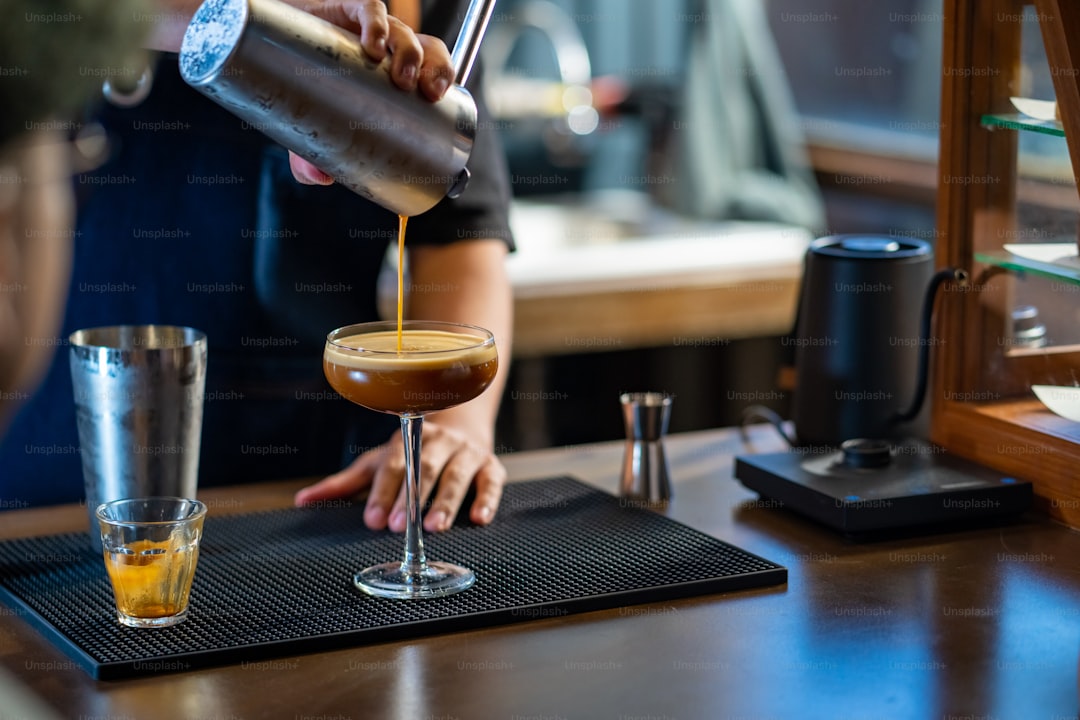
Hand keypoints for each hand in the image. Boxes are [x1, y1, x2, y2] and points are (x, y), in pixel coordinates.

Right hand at [288, 0, 453, 184]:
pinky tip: (372, 43)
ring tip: (399, 77)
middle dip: (434, 68)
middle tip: (424, 92)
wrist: (269, 43)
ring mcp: (367, 27)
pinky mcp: (343, 9)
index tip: (436, 98)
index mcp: (394, 71)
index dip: (442, 76)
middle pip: (427, 49)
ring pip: (402, 30)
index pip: (432, 67)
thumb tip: (318, 179)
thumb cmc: (307, 85)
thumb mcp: (314, 125)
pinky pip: (368, 8)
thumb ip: (315, 156)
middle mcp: (387, 47)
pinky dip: (375, 22)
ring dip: (409, 52)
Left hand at [293, 420, 504, 532]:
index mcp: (406, 438)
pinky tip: (479, 518)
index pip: (392, 464)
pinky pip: (492, 480)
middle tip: (397, 527)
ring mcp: (467, 451)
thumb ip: (345, 484)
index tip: (372, 519)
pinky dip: (487, 498)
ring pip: (457, 475)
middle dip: (410, 499)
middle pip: (423, 468)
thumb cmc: (412, 452)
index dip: (382, 492)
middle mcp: (438, 441)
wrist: (462, 424)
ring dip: (445, 501)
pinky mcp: (491, 465)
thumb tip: (301, 500)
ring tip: (433, 528)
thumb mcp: (377, 463)